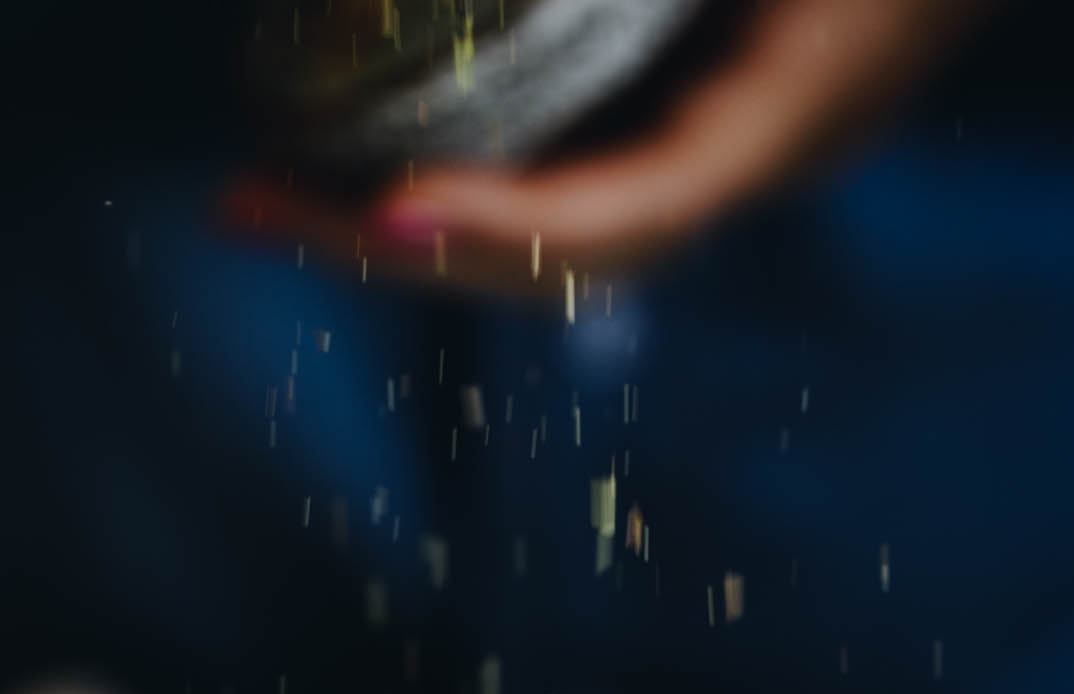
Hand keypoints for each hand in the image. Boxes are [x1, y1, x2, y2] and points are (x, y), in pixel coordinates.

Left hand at [225, 0, 995, 292]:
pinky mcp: (686, 115)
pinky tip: (373, 165)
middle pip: (560, 251)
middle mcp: (743, 160)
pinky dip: (461, 183)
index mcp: (783, 116)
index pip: (638, 210)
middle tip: (251, 206)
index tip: (398, 212)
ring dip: (407, 224)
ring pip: (549, 227)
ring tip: (273, 198)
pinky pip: (562, 174)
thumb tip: (543, 182)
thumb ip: (647, 3)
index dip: (521, 224)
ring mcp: (713, 144)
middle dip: (401, 244)